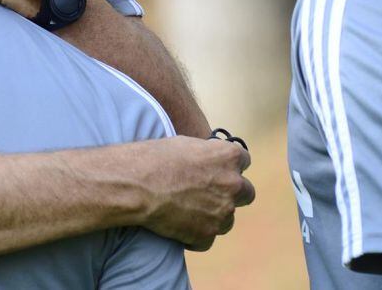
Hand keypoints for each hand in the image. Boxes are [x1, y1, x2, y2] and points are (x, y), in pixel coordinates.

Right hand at [131, 136, 254, 250]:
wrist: (135, 184)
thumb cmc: (154, 158)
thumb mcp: (185, 144)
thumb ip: (207, 154)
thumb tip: (211, 162)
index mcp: (228, 157)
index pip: (243, 160)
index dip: (228, 165)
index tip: (217, 168)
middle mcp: (233, 185)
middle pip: (246, 192)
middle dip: (230, 192)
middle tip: (208, 191)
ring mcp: (222, 212)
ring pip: (228, 218)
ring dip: (214, 214)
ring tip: (186, 208)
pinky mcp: (207, 235)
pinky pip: (208, 237)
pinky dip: (195, 233)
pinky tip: (177, 223)